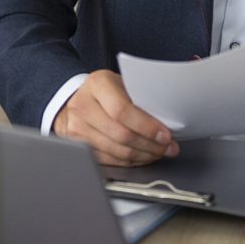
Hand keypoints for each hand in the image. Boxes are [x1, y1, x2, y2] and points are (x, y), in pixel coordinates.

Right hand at [52, 69, 178, 166]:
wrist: (77, 98)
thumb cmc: (107, 89)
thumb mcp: (122, 82)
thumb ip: (139, 97)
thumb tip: (166, 120)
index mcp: (98, 84)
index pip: (123, 111)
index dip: (146, 126)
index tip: (165, 135)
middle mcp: (83, 106)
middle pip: (120, 134)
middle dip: (149, 145)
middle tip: (168, 147)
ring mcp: (77, 128)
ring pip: (114, 151)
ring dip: (142, 156)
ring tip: (159, 153)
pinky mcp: (77, 147)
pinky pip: (107, 160)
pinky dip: (128, 161)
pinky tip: (141, 157)